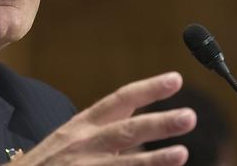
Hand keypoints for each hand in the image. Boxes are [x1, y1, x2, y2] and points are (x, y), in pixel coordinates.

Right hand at [13, 72, 195, 165]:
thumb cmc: (47, 163)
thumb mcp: (71, 139)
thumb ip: (104, 130)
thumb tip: (142, 123)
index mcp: (82, 125)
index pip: (119, 100)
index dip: (148, 89)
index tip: (176, 79)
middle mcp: (82, 143)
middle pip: (124, 130)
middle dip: (157, 122)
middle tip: (189, 116)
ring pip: (122, 163)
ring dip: (153, 159)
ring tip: (182, 153)